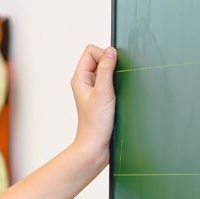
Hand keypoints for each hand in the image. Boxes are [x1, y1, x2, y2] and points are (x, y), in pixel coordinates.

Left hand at [70, 44, 116, 171]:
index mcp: (80, 78)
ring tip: (115, 91)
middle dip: (110, 64)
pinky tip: (119, 96)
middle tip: (114, 81)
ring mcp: (94, 90)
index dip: (103, 54)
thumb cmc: (95, 125)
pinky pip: (111, 82)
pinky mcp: (102, 98)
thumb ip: (106, 70)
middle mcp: (86, 82)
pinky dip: (117, 85)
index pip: (91, 51)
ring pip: (107, 71)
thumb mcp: (103, 93)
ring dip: (115, 76)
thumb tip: (111, 51)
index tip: (112, 67)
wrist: (96, 147)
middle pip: (99, 59)